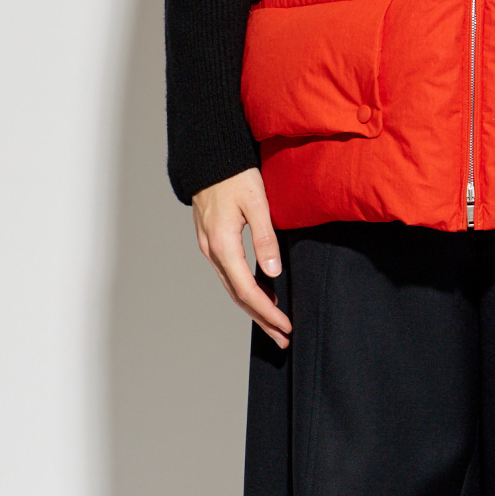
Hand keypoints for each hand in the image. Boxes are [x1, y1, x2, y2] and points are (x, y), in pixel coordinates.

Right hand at [192, 168, 291, 349]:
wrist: (209, 157)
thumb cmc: (234, 175)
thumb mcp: (256, 203)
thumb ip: (265, 237)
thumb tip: (273, 272)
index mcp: (222, 244)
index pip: (246, 290)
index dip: (266, 311)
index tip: (285, 326)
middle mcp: (212, 251)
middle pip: (238, 296)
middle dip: (262, 319)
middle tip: (284, 338)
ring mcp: (210, 248)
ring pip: (232, 287)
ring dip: (255, 308)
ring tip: (276, 325)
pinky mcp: (213, 242)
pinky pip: (230, 275)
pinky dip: (246, 291)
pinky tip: (263, 295)